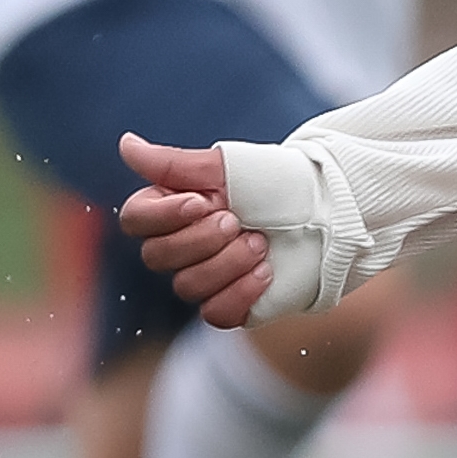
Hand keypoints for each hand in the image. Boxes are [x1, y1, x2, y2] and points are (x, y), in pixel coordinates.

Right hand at [114, 131, 274, 328]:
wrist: (330, 209)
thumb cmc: (280, 182)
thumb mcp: (229, 167)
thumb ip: (175, 164)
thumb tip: (126, 144)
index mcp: (176, 208)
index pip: (136, 221)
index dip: (163, 216)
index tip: (203, 201)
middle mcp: (185, 244)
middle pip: (157, 257)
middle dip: (201, 239)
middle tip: (238, 221)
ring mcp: (209, 276)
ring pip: (187, 286)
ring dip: (225, 263)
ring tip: (260, 244)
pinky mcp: (235, 302)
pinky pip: (215, 314)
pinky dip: (238, 294)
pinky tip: (265, 272)